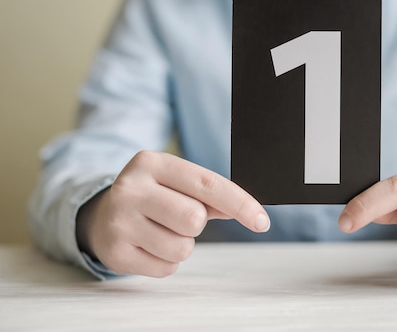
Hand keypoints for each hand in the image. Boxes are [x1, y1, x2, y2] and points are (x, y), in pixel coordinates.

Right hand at [76, 151, 269, 276]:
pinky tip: (149, 245)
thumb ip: (212, 194)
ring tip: (162, 231)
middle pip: (194, 218)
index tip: (262, 221)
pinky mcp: (115, 252)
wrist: (101, 215)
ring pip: (182, 247)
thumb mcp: (176, 183)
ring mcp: (119, 221)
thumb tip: (252, 212)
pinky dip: (166, 261)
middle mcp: (131, 188)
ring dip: (182, 245)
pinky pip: (166, 268)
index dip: (240, 204)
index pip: (207, 184)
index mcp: (152, 163)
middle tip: (178, 217)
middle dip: (196, 224)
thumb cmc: (152, 196)